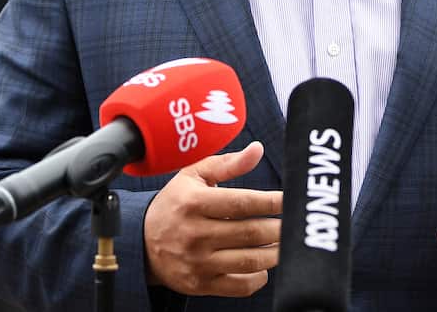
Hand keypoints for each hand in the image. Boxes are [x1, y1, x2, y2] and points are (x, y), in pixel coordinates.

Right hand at [143, 141, 281, 296]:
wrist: (141, 242)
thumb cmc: (175, 203)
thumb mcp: (194, 176)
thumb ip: (228, 163)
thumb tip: (257, 149)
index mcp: (193, 203)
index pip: (241, 203)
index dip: (271, 202)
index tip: (289, 199)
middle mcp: (195, 234)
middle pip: (250, 233)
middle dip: (279, 229)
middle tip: (294, 223)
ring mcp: (197, 262)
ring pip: (249, 261)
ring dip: (275, 253)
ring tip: (284, 243)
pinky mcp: (200, 285)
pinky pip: (239, 286)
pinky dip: (259, 277)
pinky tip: (263, 264)